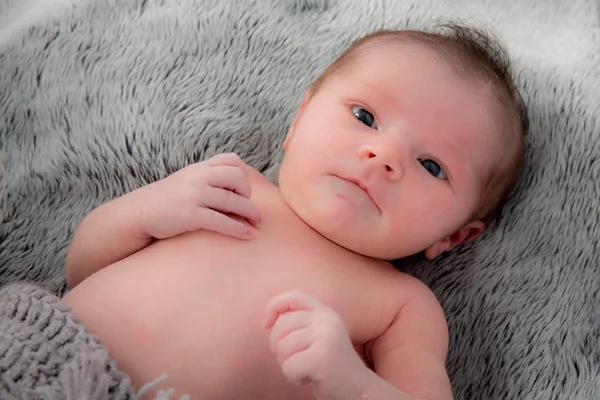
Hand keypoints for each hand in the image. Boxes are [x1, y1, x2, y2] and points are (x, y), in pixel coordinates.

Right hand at [136, 153, 260, 239]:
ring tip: (256, 225)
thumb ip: (208, 179)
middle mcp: (198, 177)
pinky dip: (238, 229)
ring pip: (233, 201)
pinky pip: (221, 221)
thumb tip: (237, 189)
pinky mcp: (190, 215)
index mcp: (200, 168)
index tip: (244, 192)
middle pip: (237, 177)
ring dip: (251, 214)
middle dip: (249, 195)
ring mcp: (194, 195)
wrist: (139, 212)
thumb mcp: (188, 181)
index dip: (244, 176)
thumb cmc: (168, 200)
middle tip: (248, 209)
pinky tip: (247, 235)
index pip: (232, 160)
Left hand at [263, 290, 367, 399]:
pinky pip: (289, 367)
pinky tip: (312, 378)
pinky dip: (295, 378)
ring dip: (289, 365)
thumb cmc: (330, 366)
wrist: (359, 390)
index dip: (274, 306)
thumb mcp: (318, 337)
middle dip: (280, 349)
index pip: (293, 297)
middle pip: (280, 328)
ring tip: (308, 369)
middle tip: (299, 361)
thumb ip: (300, 324)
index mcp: (325, 312)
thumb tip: (267, 321)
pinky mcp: (322, 356)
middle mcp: (326, 319)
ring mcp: (326, 336)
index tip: (265, 325)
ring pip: (282, 349)